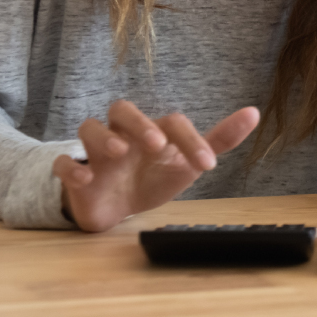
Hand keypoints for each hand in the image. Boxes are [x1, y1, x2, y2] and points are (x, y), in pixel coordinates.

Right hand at [52, 100, 260, 232]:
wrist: (117, 207)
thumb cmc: (153, 176)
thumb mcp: (187, 162)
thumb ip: (218, 139)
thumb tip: (254, 112)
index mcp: (152, 130)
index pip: (171, 121)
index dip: (191, 140)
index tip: (208, 165)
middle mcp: (123, 134)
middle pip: (122, 109)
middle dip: (139, 122)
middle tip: (156, 144)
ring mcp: (96, 153)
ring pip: (88, 127)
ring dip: (104, 137)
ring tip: (120, 152)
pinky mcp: (74, 175)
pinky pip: (62, 163)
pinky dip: (71, 168)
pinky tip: (86, 179)